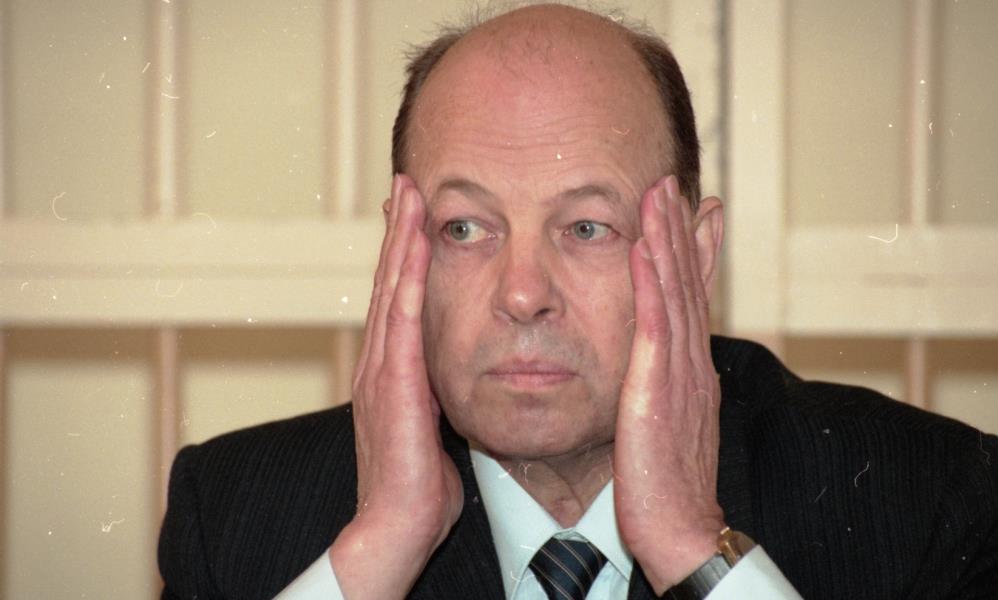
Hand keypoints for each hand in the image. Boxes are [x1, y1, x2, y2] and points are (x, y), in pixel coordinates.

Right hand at [328, 175, 462, 598]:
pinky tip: (414, 247)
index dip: (405, 255)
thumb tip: (452, 378)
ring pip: (390, 290)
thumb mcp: (432, 428)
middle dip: (398, 231)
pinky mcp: (394, 385)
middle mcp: (382, 362)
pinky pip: (402, 320)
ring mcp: (382, 371)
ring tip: (408, 195)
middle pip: (388, 282)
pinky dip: (404, 279)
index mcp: (393, 372)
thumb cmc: (420, 487)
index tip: (417, 215)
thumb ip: (437, 395)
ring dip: (399, 240)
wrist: (396, 528)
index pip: (399, 300)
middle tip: (405, 184)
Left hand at [614, 175, 724, 593]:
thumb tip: (657, 372)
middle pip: (687, 285)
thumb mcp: (663, 426)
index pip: (691, 300)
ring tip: (660, 194)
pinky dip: (652, 282)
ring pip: (675, 293)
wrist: (679, 528)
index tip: (689, 213)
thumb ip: (661, 391)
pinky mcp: (658, 389)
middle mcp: (691, 364)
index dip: (691, 253)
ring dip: (667, 240)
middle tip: (675, 184)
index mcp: (690, 372)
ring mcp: (679, 374)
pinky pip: (654, 325)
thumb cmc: (664, 486)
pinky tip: (644, 248)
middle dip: (681, 231)